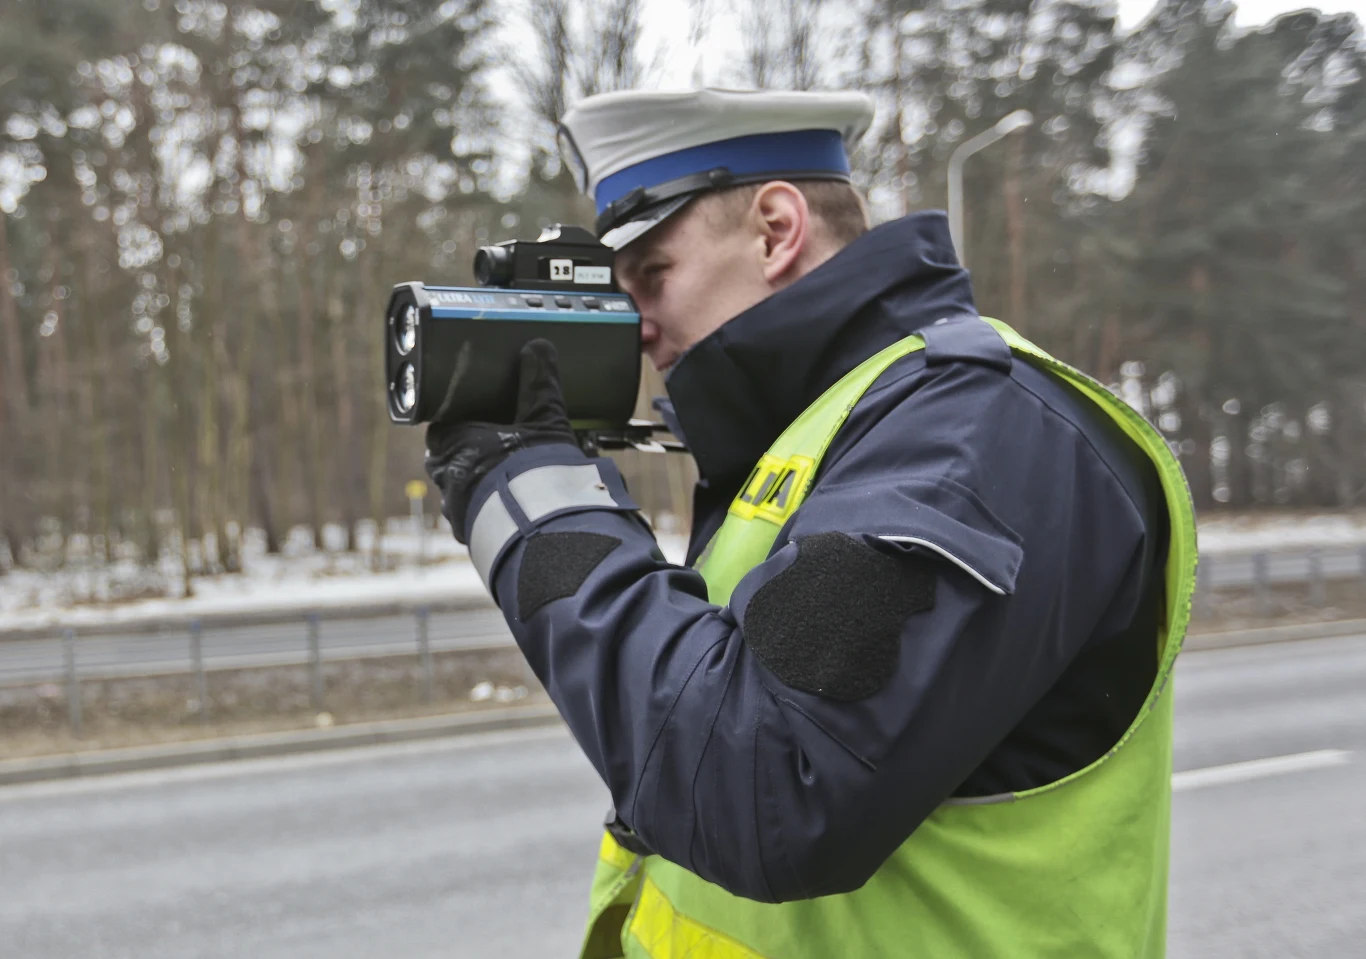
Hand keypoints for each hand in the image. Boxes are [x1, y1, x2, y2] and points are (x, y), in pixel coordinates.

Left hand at [424, 339, 575, 542]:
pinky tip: (512, 504)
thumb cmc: (533, 468)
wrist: (540, 526)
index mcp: (451, 441)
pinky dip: (489, 507)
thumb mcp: (543, 418)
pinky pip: (474, 514)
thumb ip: (539, 382)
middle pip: (449, 456)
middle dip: (470, 451)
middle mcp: (444, 475)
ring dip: (479, 482)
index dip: (461, 420)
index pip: (442, 425)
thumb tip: (538, 346)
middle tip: (499, 446)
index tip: (480, 417)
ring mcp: (455, 507)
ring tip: (510, 478)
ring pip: (460, 487)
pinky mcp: (471, 532)